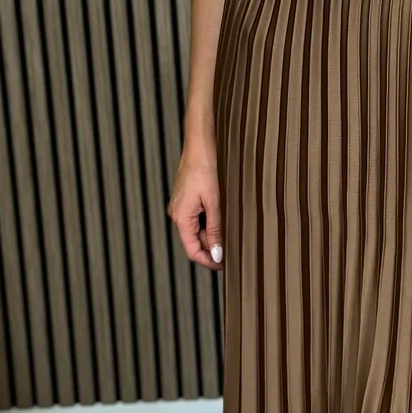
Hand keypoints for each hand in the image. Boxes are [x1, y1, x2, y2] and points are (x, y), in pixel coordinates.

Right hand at [167, 144, 223, 269]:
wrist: (199, 147)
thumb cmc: (205, 169)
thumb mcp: (214, 203)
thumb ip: (215, 230)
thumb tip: (217, 253)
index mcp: (181, 217)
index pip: (192, 250)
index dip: (208, 261)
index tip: (224, 265)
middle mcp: (177, 214)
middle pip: (195, 241)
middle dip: (213, 246)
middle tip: (234, 246)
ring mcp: (181, 207)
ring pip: (197, 229)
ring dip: (212, 233)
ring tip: (231, 229)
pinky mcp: (186, 199)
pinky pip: (197, 218)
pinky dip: (209, 221)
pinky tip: (222, 216)